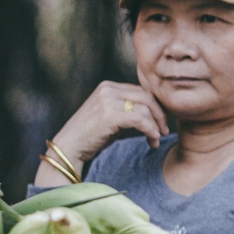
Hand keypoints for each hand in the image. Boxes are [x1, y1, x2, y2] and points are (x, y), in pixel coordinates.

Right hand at [45, 81, 170, 179]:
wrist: (69, 147)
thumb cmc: (90, 136)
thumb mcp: (109, 116)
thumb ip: (126, 108)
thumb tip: (151, 112)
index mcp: (108, 86)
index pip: (141, 91)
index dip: (155, 106)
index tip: (160, 122)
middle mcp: (108, 89)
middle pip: (147, 96)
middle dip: (160, 114)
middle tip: (164, 131)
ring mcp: (108, 101)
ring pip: (145, 108)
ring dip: (156, 126)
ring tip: (156, 140)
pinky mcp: (109, 115)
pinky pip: (140, 120)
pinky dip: (150, 131)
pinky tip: (152, 140)